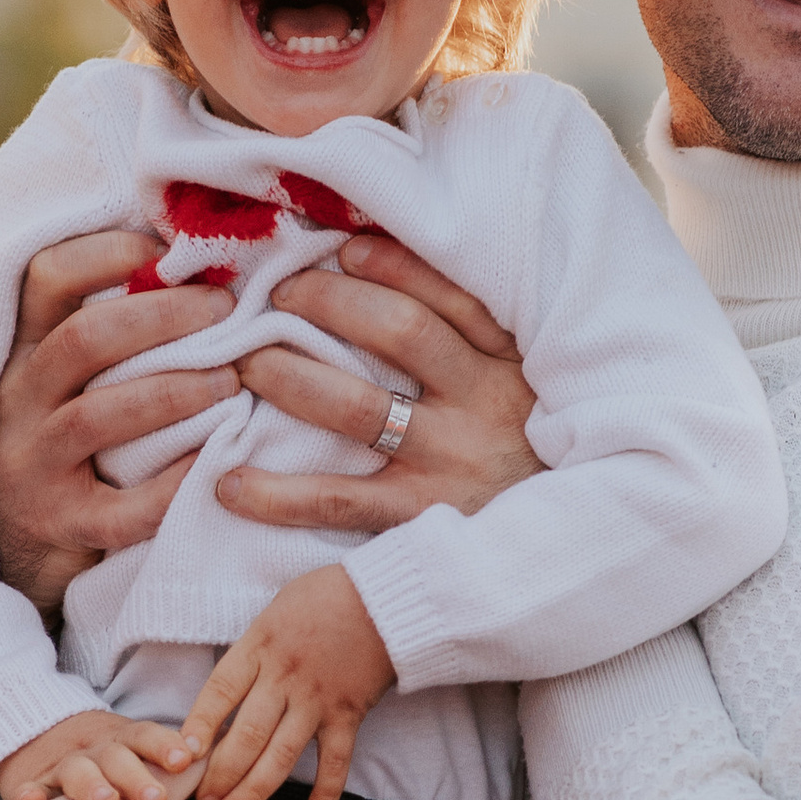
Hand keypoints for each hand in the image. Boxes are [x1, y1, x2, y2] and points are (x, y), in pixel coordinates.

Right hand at [0, 230, 240, 617]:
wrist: (19, 549)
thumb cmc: (70, 444)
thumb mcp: (67, 379)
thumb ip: (110, 328)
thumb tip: (198, 259)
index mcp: (25, 352)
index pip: (46, 279)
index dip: (106, 253)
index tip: (168, 248)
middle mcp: (20, 403)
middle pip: (83, 340)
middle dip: (162, 316)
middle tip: (226, 310)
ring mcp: (35, 467)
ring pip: (98, 417)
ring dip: (175, 391)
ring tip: (233, 381)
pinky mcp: (63, 526)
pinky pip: (122, 509)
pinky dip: (173, 483)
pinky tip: (217, 460)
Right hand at [0, 706, 201, 799]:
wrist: (44, 742)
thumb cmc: (112, 764)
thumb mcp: (143, 758)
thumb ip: (182, 766)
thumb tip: (238, 763)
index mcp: (130, 746)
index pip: (150, 738)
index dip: (166, 746)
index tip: (186, 759)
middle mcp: (100, 753)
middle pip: (118, 758)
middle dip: (137, 776)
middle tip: (155, 799)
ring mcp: (64, 769)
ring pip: (78, 772)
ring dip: (92, 785)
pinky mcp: (33, 786)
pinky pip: (29, 789)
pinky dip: (30, 794)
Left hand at [178, 566, 394, 799]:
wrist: (384, 596)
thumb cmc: (324, 596)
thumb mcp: (274, 611)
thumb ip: (251, 651)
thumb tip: (228, 690)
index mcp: (258, 647)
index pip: (218, 693)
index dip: (197, 726)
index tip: (180, 755)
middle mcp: (283, 677)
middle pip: (245, 734)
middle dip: (220, 773)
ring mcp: (316, 698)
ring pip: (280, 754)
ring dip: (255, 790)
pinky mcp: (348, 713)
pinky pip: (336, 760)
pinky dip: (327, 791)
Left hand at [219, 234, 540, 536]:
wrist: (573, 549)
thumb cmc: (528, 450)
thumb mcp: (526, 381)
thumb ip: (475, 333)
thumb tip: (380, 264)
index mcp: (511, 360)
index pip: (450, 294)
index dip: (391, 265)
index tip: (341, 250)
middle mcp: (484, 403)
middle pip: (400, 332)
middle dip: (327, 303)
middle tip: (275, 297)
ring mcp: (450, 463)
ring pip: (359, 408)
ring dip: (290, 378)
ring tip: (243, 364)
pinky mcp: (421, 520)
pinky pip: (339, 500)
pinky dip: (277, 494)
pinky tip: (228, 482)